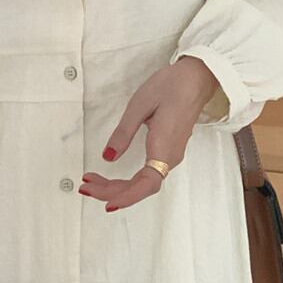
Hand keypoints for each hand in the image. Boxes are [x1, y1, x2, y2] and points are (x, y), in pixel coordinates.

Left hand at [80, 56, 220, 211]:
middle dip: (111, 191)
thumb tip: (108, 157)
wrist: (196, 78)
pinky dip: (128, 180)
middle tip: (85, 187)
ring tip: (92, 183)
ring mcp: (170, 154)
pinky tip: (112, 179)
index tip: (108, 204)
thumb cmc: (171, 87)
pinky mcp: (167, 150)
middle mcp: (170, 156)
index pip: (147, 184)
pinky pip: (147, 174)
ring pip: (143, 182)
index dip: (128, 197)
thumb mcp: (139, 106)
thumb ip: (123, 134)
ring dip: (118, 187)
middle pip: (141, 186)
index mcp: (164, 146)